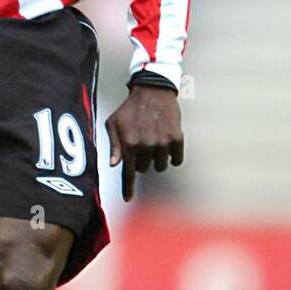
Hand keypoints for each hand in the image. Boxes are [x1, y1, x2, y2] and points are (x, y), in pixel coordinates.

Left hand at [105, 86, 183, 202]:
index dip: (128, 188)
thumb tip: (114, 165)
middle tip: (141, 143)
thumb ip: (114, 145)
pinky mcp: (177, 138)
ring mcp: (162, 143)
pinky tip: (167, 143)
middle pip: (144, 169)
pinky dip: (173, 156)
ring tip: (154, 140)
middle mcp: (146, 146)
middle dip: (141, 160)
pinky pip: (176, 160)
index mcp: (129, 144)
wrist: (153, 90)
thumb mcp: (114, 123)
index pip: (128, 172)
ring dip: (157, 158)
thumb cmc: (130, 108)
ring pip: (160, 166)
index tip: (128, 199)